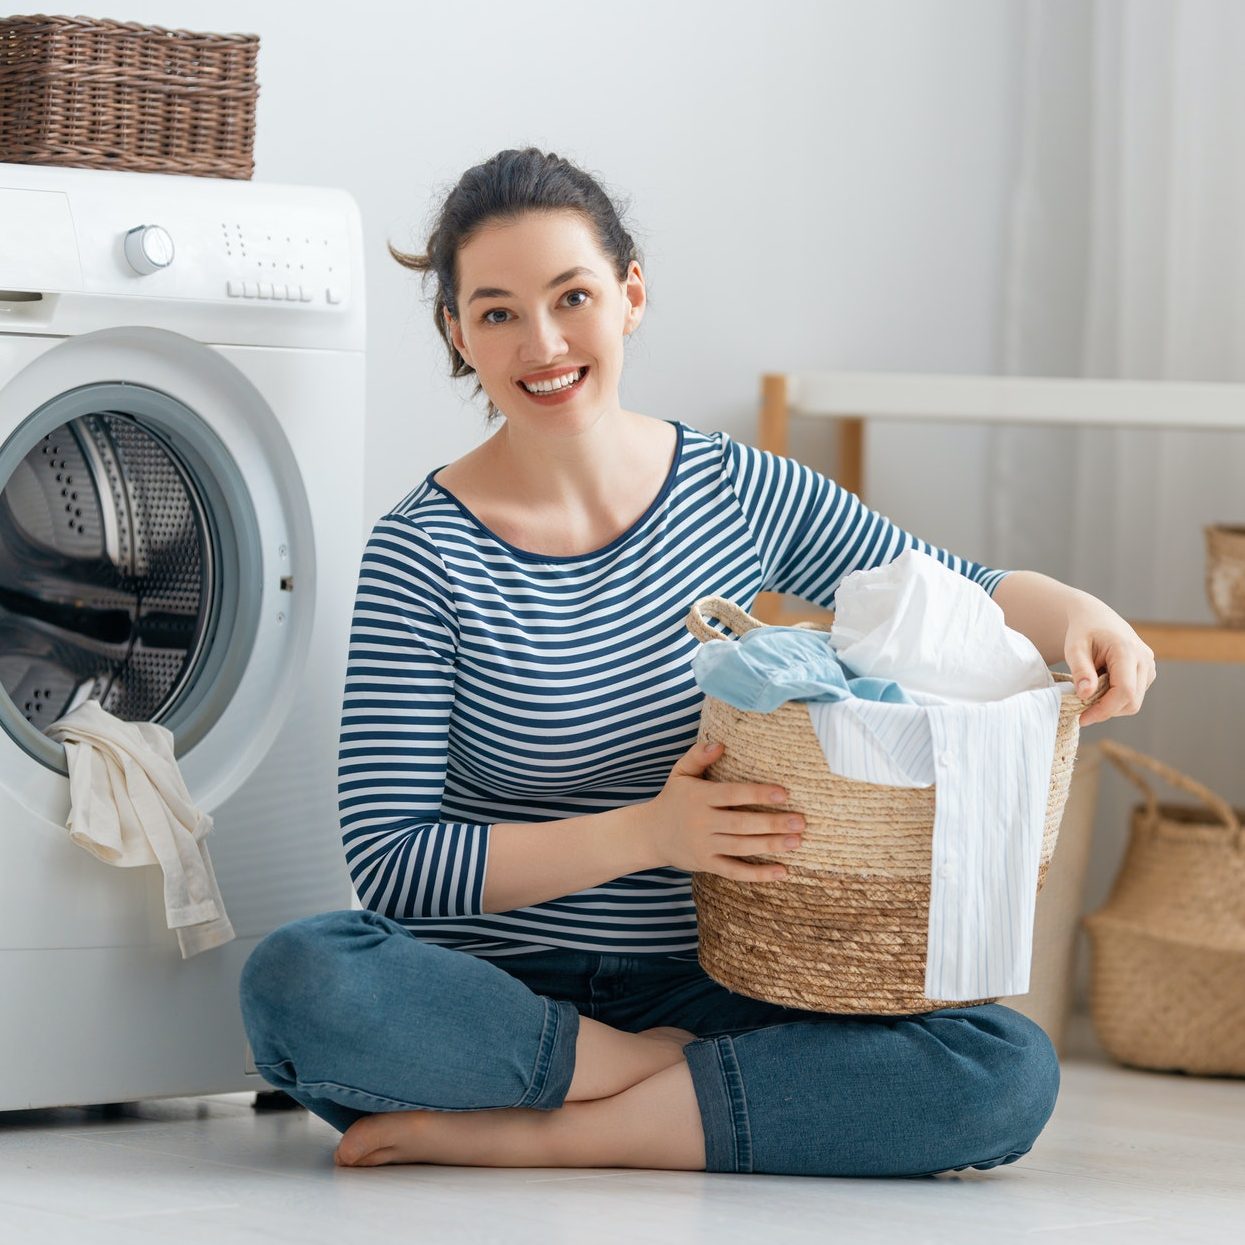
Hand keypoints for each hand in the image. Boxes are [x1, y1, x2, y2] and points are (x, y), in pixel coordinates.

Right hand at [641, 740, 802, 880]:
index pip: (732, 795)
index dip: (758, 794)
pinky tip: (781, 871)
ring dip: (770, 846)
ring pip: (741, 847)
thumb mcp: (680, 773)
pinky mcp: (706, 864)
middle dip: (772, 824)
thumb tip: (720, 744)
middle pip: (741, 824)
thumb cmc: (673, 798)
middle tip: (801, 822)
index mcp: (699, 797)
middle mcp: (701, 822)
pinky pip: (734, 871)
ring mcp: (704, 845)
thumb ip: (698, 756)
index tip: (784, 794)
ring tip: (796, 841)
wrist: (650, 834)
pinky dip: (758, 874)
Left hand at [1064, 600, 1156, 727]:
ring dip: (1110, 704)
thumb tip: (1086, 695)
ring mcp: (1149, 666)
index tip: (1082, 719)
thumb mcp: (1074, 648)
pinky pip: (1134, 694)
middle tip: (1081, 706)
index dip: (1104, 710)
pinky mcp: (1148, 672)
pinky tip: (1101, 684)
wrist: (1095, 616)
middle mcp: (1145, 659)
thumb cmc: (1083, 631)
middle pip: (1132, 701)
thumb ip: (1080, 670)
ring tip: (1091, 687)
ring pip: (1133, 701)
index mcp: (1127, 651)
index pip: (1124, 691)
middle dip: (1106, 710)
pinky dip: (1116, 697)